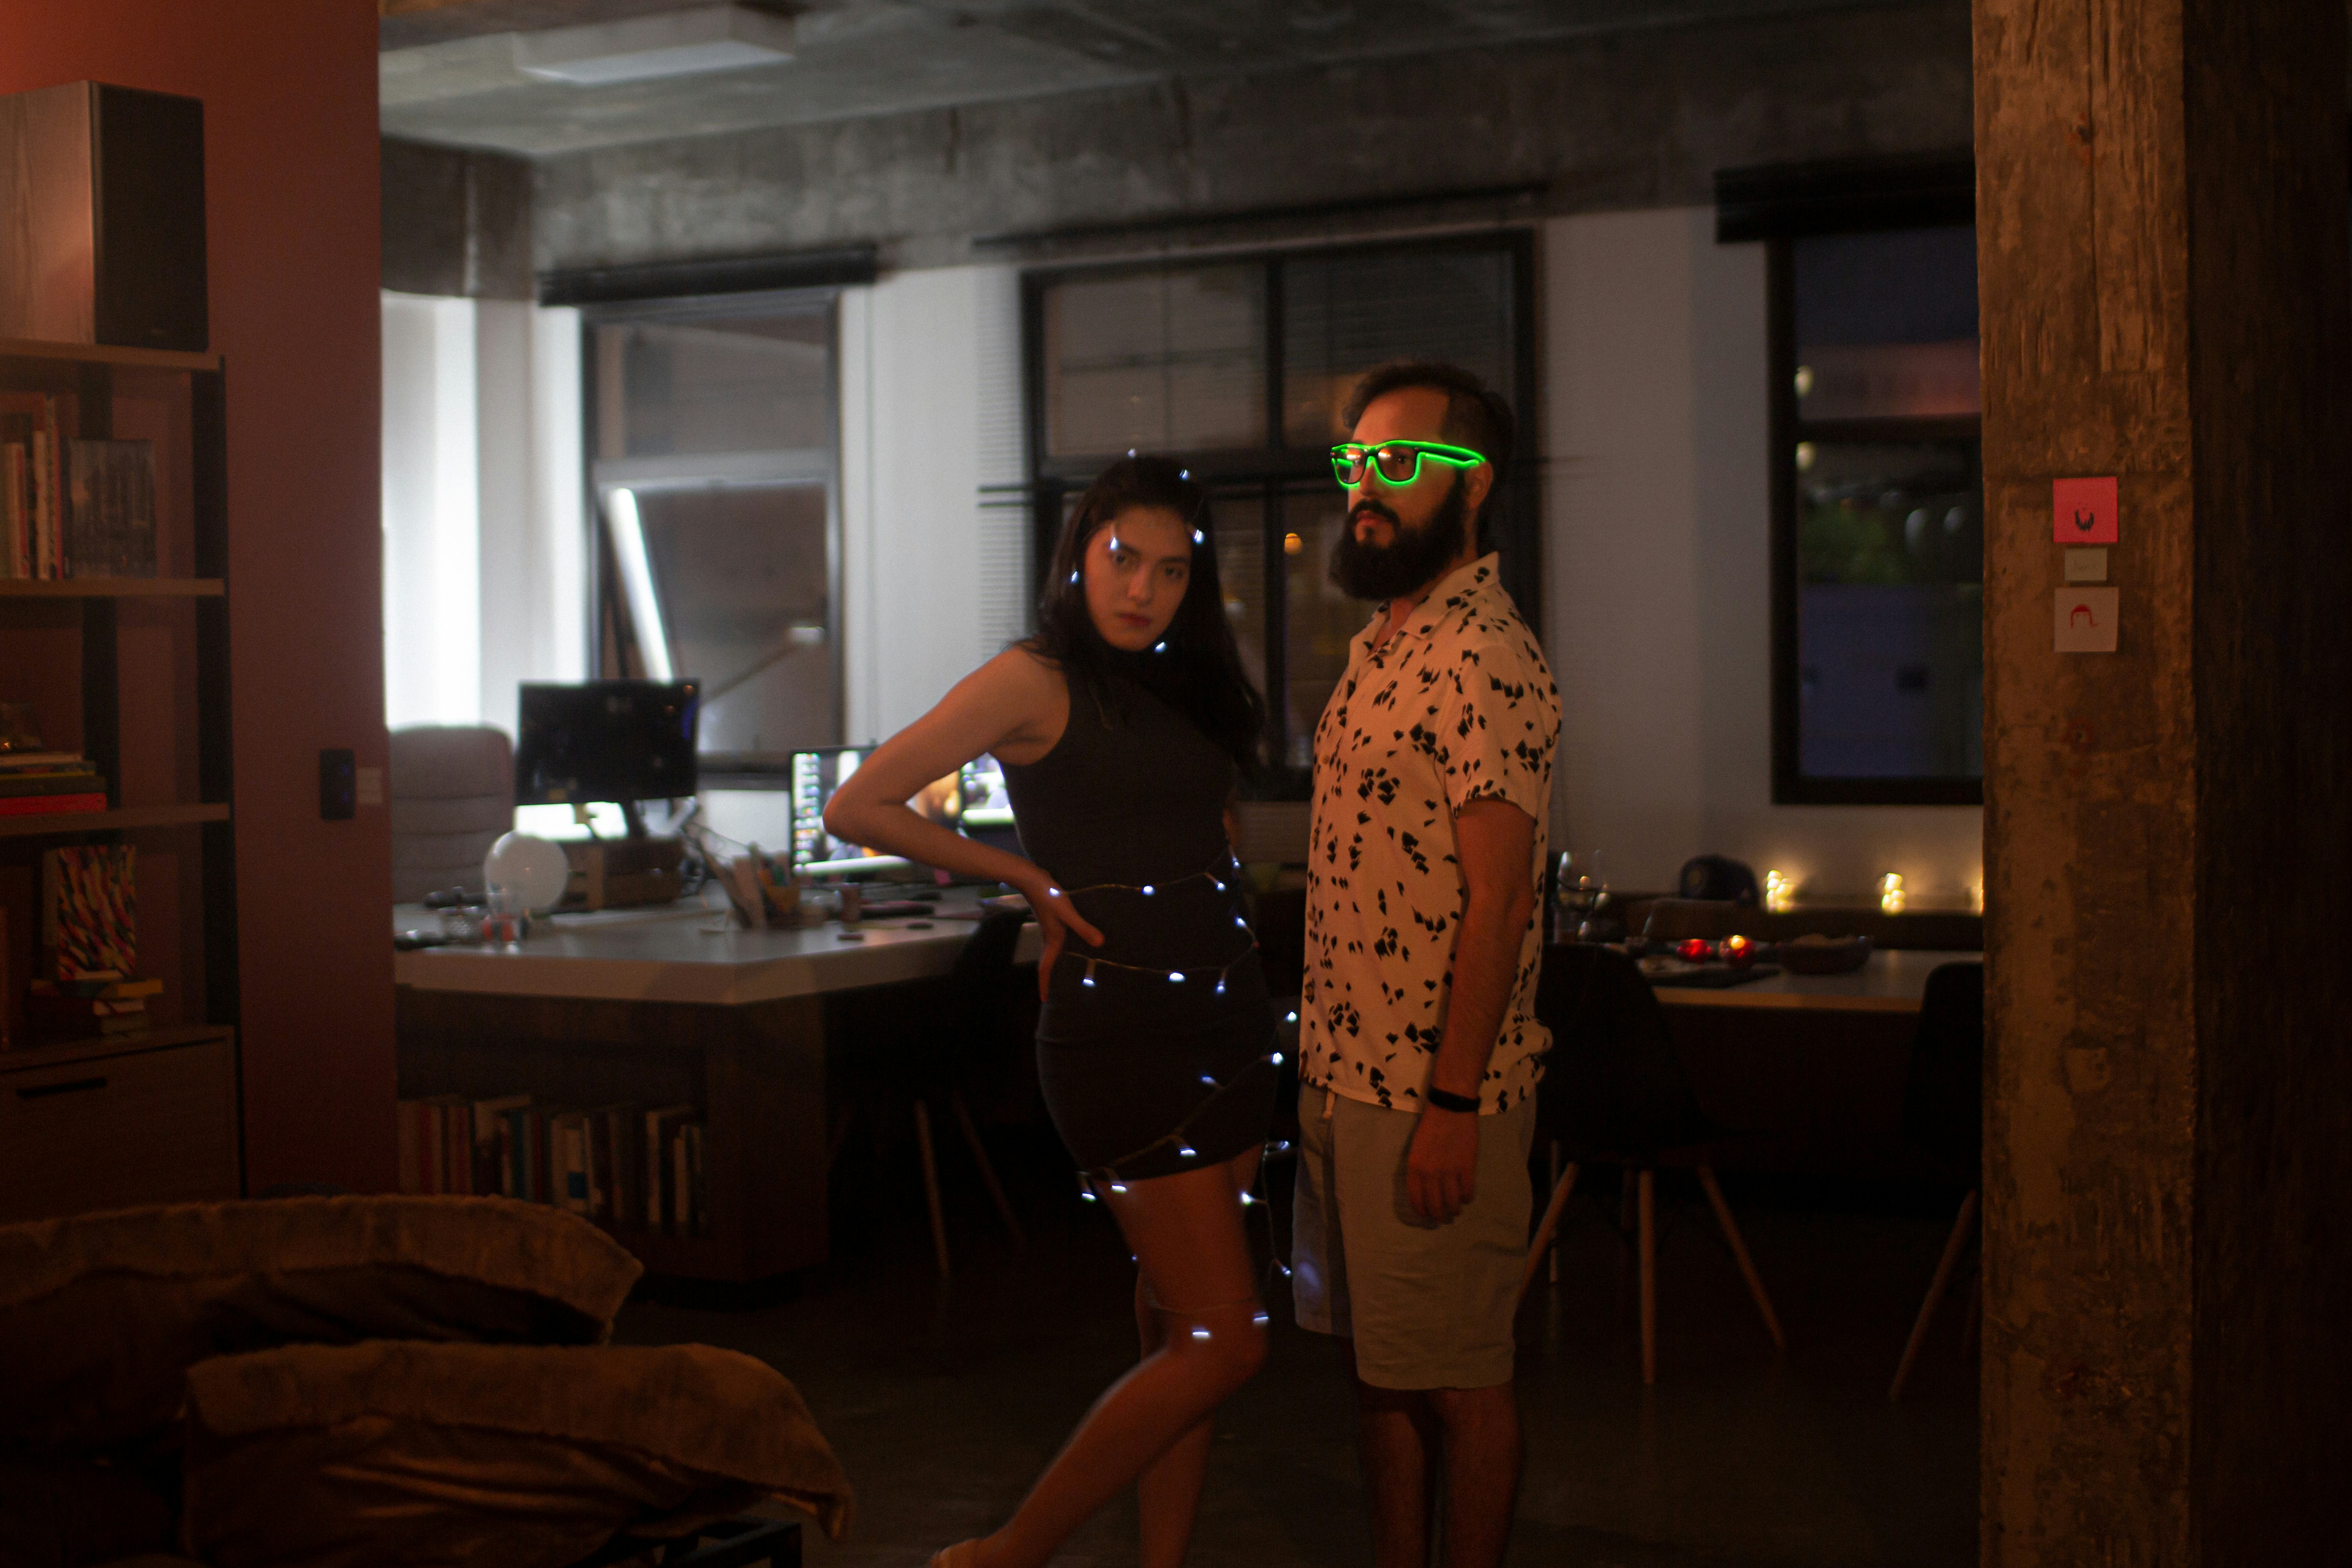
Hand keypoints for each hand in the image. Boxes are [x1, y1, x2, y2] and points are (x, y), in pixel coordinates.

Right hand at [1017, 870, 1103, 1001]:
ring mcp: (1049, 928)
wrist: (1031, 878)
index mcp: (1052, 939)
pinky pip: (1054, 941)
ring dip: (1054, 964)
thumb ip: (1083, 927)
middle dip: (1049, 978)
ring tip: (1062, 973)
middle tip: (1053, 991)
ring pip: (1051, 952)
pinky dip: (1059, 949)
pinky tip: (1069, 943)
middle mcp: (1049, 936)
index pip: (1045, 967)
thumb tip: (1100, 944)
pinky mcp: (1051, 918)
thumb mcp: (1068, 912)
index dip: (1044, 984)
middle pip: (1047, 963)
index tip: (1044, 999)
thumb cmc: (1049, 895)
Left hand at [1405, 1105, 1479, 1222]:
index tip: (1426, 1216)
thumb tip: (1424, 1190)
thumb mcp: (1415, 1149)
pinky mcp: (1467, 1168)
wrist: (1450, 1108)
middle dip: (1438, 1216)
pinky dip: (1467, 1198)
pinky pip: (1468, 1192)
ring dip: (1454, 1210)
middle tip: (1442, 1218)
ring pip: (1452, 1203)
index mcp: (1414, 1168)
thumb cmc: (1430, 1126)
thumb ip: (1418, 1170)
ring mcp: (1450, 1172)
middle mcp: (1430, 1173)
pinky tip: (1466, 1197)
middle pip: (1435, 1206)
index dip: (1422, 1211)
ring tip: (1455, 1211)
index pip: (1416, 1200)